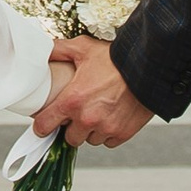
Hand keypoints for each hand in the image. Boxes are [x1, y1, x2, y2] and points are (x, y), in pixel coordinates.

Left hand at [33, 33, 152, 149]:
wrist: (147, 67)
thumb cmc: (115, 59)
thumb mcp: (83, 48)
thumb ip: (60, 50)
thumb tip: (44, 49)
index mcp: (72, 100)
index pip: (44, 125)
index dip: (42, 125)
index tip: (44, 123)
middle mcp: (87, 118)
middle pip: (70, 137)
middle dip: (72, 127)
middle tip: (78, 113)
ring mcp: (105, 128)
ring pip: (90, 139)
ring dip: (91, 130)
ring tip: (97, 113)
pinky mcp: (122, 133)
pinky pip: (108, 142)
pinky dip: (108, 133)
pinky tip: (111, 117)